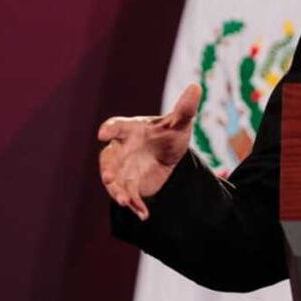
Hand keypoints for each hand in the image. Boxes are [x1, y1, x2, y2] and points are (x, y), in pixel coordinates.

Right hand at [98, 84, 200, 220]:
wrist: (169, 154)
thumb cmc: (169, 133)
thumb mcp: (180, 123)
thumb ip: (185, 108)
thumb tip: (197, 86)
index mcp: (131, 129)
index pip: (117, 126)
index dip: (110, 129)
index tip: (103, 133)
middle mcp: (121, 149)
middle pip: (108, 158)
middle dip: (107, 168)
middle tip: (108, 176)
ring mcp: (123, 168)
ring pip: (114, 180)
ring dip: (117, 191)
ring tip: (125, 201)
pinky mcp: (129, 184)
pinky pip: (128, 195)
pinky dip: (135, 205)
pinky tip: (143, 214)